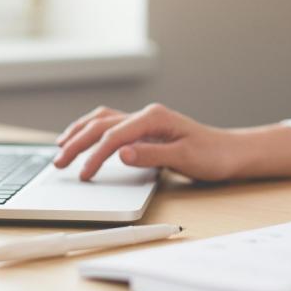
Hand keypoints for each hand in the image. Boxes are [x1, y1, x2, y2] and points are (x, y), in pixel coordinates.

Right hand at [53, 103, 290, 181]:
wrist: (231, 153)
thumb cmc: (213, 156)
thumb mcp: (185, 159)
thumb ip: (151, 155)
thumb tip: (120, 154)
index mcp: (154, 119)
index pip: (114, 136)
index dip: (95, 156)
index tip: (83, 175)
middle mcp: (146, 115)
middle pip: (101, 125)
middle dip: (76, 143)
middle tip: (58, 163)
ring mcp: (144, 121)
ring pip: (101, 120)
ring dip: (79, 132)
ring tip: (60, 147)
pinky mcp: (144, 130)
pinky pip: (110, 125)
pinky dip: (91, 131)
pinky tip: (83, 139)